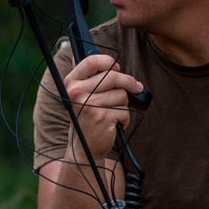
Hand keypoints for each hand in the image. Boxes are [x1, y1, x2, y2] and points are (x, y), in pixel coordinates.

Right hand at [52, 39, 143, 163]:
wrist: (84, 147)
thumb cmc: (86, 118)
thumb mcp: (81, 95)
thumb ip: (90, 77)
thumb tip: (109, 60)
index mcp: (71, 82)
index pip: (92, 61)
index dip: (109, 62)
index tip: (117, 68)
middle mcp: (77, 92)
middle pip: (113, 76)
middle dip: (129, 82)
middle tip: (137, 87)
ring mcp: (89, 105)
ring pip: (122, 94)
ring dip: (124, 105)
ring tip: (114, 113)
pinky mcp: (102, 118)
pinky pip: (125, 110)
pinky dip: (124, 118)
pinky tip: (115, 123)